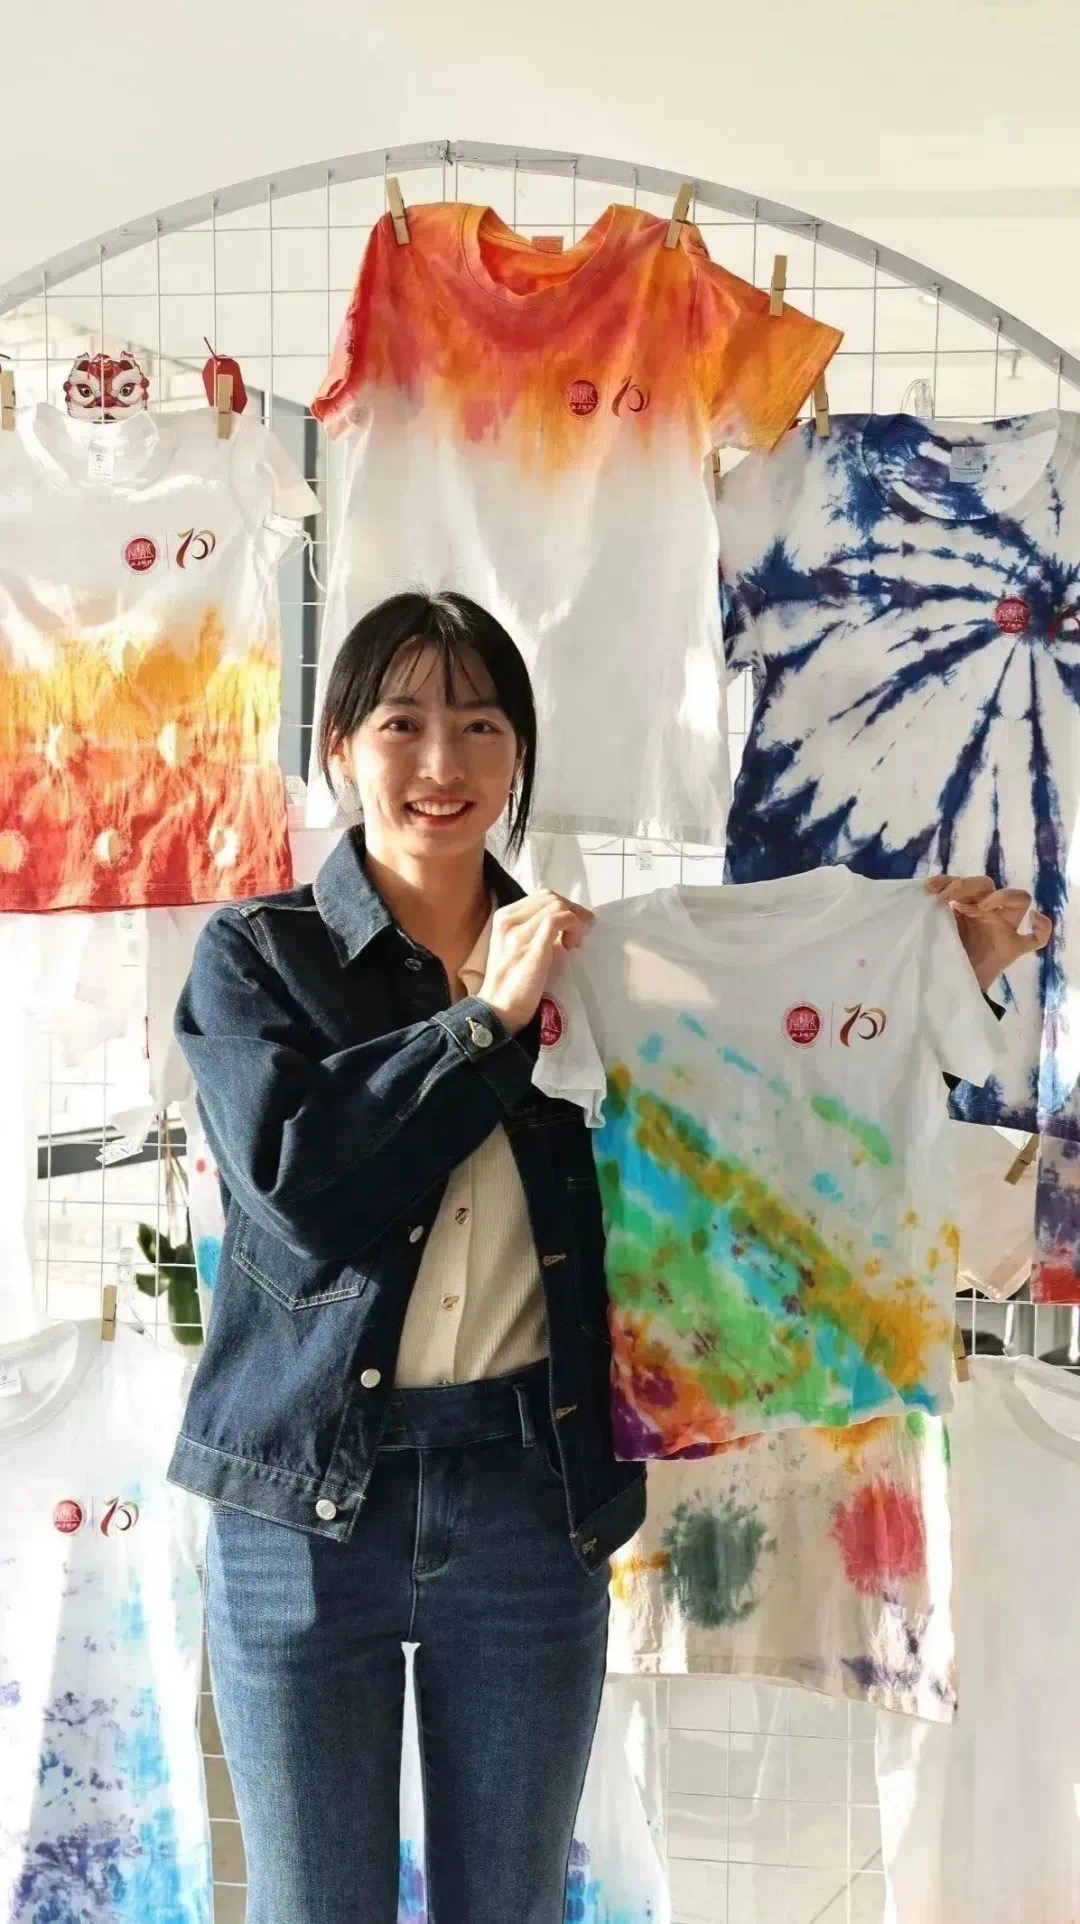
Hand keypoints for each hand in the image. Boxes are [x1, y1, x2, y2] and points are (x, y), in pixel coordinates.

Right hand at [478, 891, 593, 1034]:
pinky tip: (572, 945)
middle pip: (549, 897)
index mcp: (502, 918)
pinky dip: (573, 926)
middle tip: (582, 929)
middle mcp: (508, 920)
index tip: (574, 923)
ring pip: (556, 906)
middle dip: (572, 909)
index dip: (562, 905)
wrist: (497, 1010)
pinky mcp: (533, 947)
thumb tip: (560, 924)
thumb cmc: (508, 985)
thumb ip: (530, 932)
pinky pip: (559, 919)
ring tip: (574, 942)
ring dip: (574, 920)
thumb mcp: (515, 949)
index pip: (539, 897)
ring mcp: (518, 932)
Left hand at [926, 875, 1051, 990]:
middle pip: (988, 884)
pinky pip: (1037, 938)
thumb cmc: (942, 953)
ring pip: (1019, 899)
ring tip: (982, 906)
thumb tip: (928, 893)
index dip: (949, 880)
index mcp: (966, 905)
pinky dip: (1042, 927)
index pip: (963, 882)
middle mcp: (987, 911)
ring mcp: (1004, 928)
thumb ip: (935, 912)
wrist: (950, 984)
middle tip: (947, 897)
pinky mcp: (1013, 948)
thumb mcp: (935, 928)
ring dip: (1001, 896)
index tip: (932, 889)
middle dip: (967, 885)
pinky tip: (1034, 919)